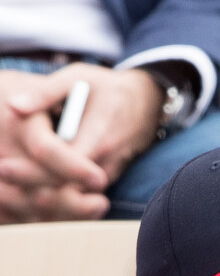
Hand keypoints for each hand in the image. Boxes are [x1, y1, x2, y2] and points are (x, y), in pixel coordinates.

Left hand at [0, 69, 108, 222]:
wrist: (148, 101)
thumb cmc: (109, 86)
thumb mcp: (78, 77)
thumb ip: (46, 92)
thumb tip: (14, 106)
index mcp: (97, 137)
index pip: (62, 166)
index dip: (33, 173)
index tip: (4, 168)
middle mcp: (105, 161)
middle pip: (66, 190)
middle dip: (32, 191)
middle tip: (1, 186)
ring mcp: (108, 172)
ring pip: (74, 197)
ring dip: (44, 198)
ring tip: (9, 193)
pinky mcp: (108, 176)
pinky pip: (82, 194)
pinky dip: (58, 195)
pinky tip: (31, 191)